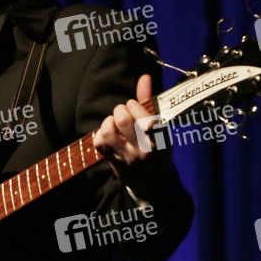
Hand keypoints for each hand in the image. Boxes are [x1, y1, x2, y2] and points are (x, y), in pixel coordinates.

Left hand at [93, 74, 172, 195]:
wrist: (153, 184)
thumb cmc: (158, 150)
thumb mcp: (161, 128)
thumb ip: (149, 102)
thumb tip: (144, 77)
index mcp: (160, 140)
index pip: (146, 120)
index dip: (135, 106)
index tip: (135, 106)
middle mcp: (143, 149)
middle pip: (123, 120)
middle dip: (120, 109)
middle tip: (124, 113)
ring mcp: (126, 157)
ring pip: (108, 130)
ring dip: (109, 121)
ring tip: (116, 123)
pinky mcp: (113, 160)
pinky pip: (99, 141)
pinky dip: (102, 132)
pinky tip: (110, 133)